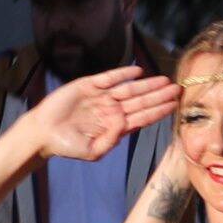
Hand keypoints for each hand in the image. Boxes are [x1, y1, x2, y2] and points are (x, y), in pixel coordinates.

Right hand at [31, 68, 175, 158]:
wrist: (43, 134)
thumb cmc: (68, 146)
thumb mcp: (94, 151)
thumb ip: (111, 140)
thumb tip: (124, 124)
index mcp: (117, 125)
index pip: (144, 116)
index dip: (160, 110)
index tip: (176, 105)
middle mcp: (112, 109)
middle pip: (142, 101)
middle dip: (160, 96)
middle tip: (179, 89)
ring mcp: (102, 96)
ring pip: (129, 89)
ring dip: (147, 85)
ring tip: (164, 81)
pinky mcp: (88, 85)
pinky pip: (109, 78)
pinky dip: (123, 74)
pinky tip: (138, 71)